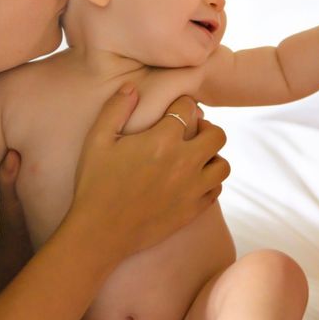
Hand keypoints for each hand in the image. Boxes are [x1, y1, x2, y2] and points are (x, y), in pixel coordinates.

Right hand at [68, 86, 229, 257]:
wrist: (99, 232)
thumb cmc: (95, 184)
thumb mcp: (97, 140)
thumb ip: (116, 109)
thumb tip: (132, 87)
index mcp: (162, 140)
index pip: (188, 108)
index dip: (182, 104)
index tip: (174, 110)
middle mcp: (184, 162)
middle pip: (217, 135)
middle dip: (206, 128)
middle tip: (190, 132)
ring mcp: (192, 189)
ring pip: (223, 165)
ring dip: (212, 156)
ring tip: (195, 157)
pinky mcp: (192, 210)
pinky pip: (216, 190)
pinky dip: (209, 181)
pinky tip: (192, 180)